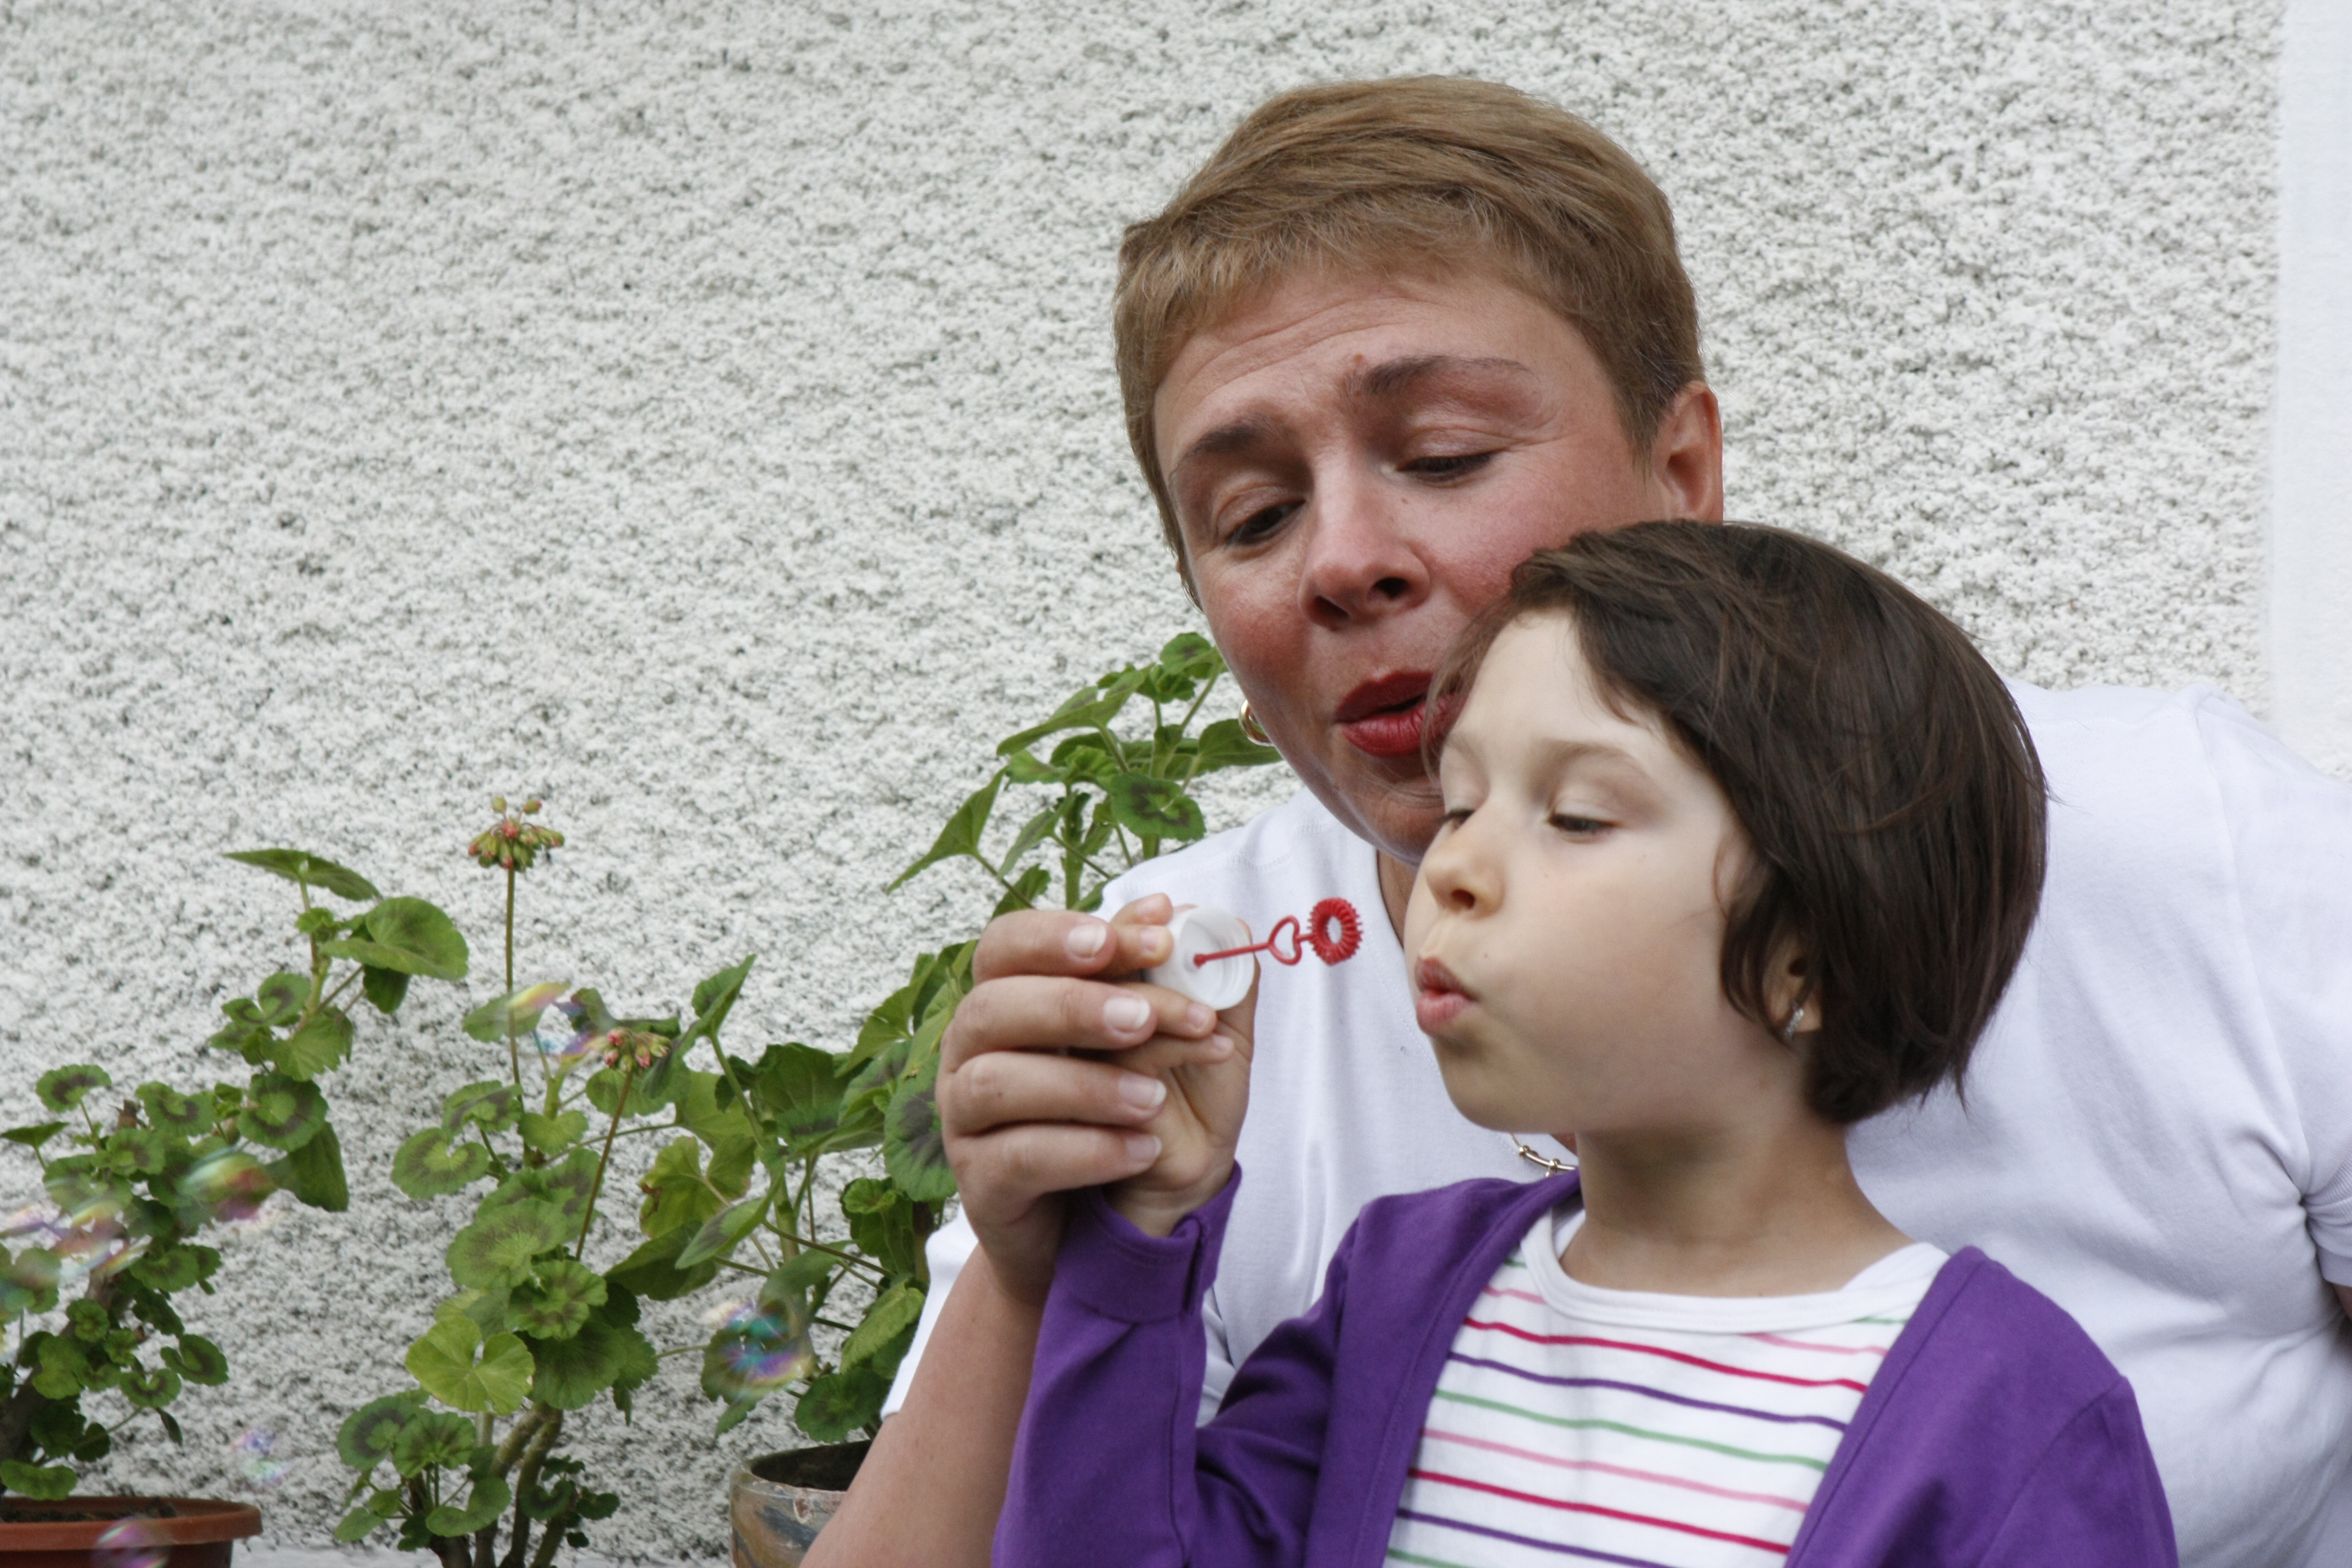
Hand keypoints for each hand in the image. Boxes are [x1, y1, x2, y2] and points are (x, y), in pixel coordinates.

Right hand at [938, 895, 1235, 1306]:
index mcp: (1012, 997)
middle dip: (1074, 1005)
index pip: (1007, 944)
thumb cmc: (1141, 1112)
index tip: (1134, 939)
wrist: (1121, 1220)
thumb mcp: (1176, 1045)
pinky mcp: (981, 1183)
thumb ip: (1180, 981)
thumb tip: (1197, 916)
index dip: (1060, 935)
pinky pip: (1018, 1158)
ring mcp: (966, 1117)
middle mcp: (972, 1049)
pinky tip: (1142, 1149)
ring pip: (998, 1082)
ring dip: (1083, 1084)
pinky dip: (1085, 1150)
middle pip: (994, 1006)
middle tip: (1146, 1019)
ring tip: (1152, 1098)